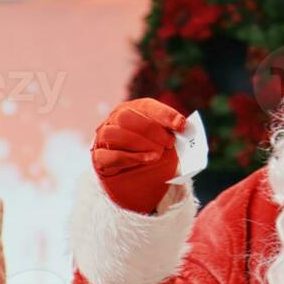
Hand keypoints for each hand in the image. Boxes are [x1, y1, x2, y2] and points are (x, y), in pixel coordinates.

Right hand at [91, 98, 186, 213]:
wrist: (136, 177)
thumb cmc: (153, 153)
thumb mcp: (165, 141)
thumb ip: (172, 133)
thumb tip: (185, 127)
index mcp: (133, 109)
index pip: (146, 106)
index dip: (164, 114)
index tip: (181, 125)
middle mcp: (114, 120)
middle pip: (125, 116)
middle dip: (150, 129)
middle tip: (168, 143)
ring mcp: (103, 138)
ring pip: (113, 134)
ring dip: (138, 143)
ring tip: (157, 154)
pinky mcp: (99, 158)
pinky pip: (108, 155)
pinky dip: (130, 157)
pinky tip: (146, 160)